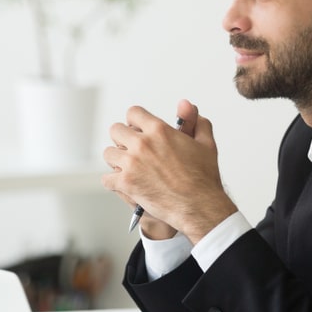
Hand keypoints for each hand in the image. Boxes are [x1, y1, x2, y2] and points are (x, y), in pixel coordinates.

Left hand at [101, 99, 236, 243]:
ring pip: (109, 154)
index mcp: (159, 130)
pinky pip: (106, 179)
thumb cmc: (203, 177)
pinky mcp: (126, 183)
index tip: (137, 129)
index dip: (135, 121)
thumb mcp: (205, 143)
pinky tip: (123, 184)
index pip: (133, 113)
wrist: (199, 205)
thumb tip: (187, 105)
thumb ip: (195, 121)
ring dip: (116, 160)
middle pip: (116, 130)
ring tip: (127, 167)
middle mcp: (142, 144)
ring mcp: (132, 164)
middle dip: (122, 139)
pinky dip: (113, 182)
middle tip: (131, 150)